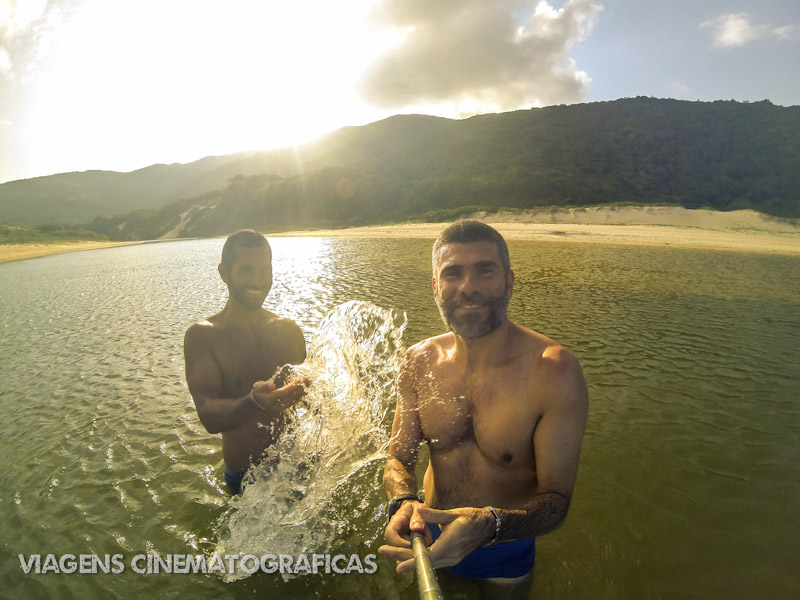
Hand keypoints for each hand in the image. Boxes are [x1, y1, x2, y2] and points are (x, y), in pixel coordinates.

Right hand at [252, 375, 310, 411]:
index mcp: (270, 398)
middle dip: (300, 387)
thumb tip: (272, 385)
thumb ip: (264, 385)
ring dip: (302, 391)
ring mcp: (281, 407)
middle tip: (308, 379)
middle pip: (291, 395)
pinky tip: (305, 390)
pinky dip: (300, 395)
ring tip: (309, 383)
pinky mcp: (284, 407)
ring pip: (294, 399)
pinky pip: (294, 401)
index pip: (284, 392)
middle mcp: (277, 404)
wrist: (257, 404)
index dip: (292, 386)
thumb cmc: (258, 392)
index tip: (300, 380)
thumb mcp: (258, 387)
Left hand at [379, 505, 494, 573]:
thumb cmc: (471, 517)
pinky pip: (433, 562)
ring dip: (409, 559)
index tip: (397, 565)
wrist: (488, 526)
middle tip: (382, 551)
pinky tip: (409, 555)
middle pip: (423, 561)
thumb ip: (434, 515)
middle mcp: (450, 556)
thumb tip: (418, 511)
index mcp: (449, 544)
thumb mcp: (452, 513)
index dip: (412, 561)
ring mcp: (452, 559)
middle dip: (402, 558)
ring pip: (427, 563)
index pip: (427, 556)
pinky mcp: (452, 558)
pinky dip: (420, 559)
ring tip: (390, 554)